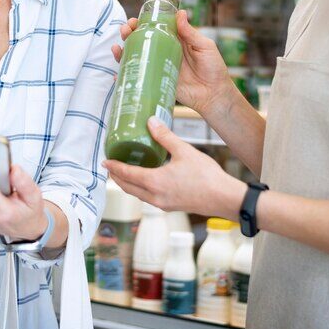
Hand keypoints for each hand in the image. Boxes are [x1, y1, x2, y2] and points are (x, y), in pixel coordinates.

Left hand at [103, 116, 245, 216]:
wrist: (223, 198)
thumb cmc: (206, 175)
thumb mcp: (184, 151)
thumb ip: (165, 137)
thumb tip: (151, 121)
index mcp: (154, 182)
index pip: (126, 174)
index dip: (114, 167)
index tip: (105, 161)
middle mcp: (154, 196)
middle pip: (127, 187)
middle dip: (117, 177)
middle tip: (111, 166)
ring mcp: (161, 204)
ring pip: (137, 194)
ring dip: (128, 184)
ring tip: (124, 173)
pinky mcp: (170, 206)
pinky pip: (148, 198)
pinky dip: (140, 189)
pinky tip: (146, 180)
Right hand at [112, 10, 238, 117]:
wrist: (215, 94)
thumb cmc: (214, 68)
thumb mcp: (204, 46)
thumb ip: (191, 32)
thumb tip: (180, 13)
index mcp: (175, 40)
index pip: (155, 28)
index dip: (143, 23)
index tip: (135, 20)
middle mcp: (164, 52)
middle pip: (142, 41)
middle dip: (129, 34)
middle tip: (125, 31)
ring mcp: (159, 67)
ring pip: (137, 57)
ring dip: (124, 51)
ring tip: (118, 48)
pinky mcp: (157, 82)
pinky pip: (140, 78)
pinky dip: (125, 75)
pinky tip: (116, 73)